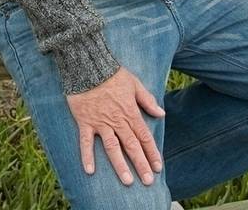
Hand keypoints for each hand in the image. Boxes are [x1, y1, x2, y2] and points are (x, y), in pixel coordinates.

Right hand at [66, 66, 165, 186]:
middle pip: (131, 146)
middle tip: (148, 181)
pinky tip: (89, 171)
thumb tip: (161, 113)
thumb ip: (148, 100)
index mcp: (130, 112)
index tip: (158, 167)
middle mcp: (117, 121)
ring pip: (112, 148)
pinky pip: (86, 142)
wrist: (88, 66)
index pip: (144, 137)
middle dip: (141, 164)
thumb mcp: (135, 84)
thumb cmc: (112, 73)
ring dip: (120, 165)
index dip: (152, 153)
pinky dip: (87, 156)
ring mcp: (101, 123)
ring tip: (127, 181)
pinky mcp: (85, 122)